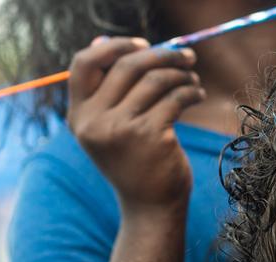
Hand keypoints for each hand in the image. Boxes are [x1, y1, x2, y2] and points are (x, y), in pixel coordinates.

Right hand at [66, 36, 203, 211]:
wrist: (150, 208)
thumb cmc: (134, 163)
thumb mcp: (108, 128)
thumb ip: (104, 91)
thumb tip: (101, 40)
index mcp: (78, 117)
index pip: (83, 64)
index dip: (114, 46)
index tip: (144, 44)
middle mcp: (94, 122)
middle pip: (127, 65)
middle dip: (162, 55)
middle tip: (187, 56)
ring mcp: (121, 129)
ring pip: (155, 80)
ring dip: (181, 74)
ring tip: (192, 80)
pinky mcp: (151, 136)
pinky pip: (175, 97)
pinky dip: (191, 91)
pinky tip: (197, 95)